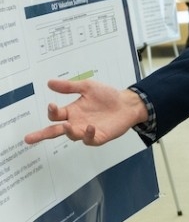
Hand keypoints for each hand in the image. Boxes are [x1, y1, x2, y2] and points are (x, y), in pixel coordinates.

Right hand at [24, 79, 147, 145]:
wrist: (127, 103)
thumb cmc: (107, 95)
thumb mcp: (87, 87)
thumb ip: (69, 87)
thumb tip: (49, 82)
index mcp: (72, 111)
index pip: (55, 115)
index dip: (52, 111)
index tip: (51, 105)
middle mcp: (76, 123)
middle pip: (55, 131)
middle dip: (41, 135)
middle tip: (29, 138)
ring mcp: (86, 131)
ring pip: (72, 135)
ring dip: (68, 131)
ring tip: (66, 125)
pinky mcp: (98, 137)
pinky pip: (90, 139)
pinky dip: (88, 135)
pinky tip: (90, 127)